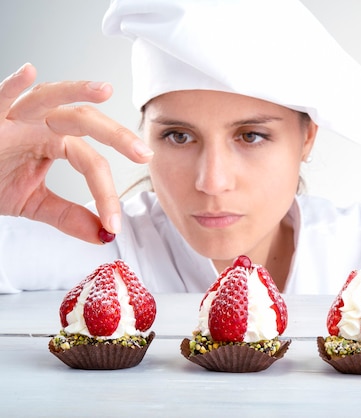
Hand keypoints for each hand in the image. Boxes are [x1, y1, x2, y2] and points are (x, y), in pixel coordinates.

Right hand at [0, 63, 152, 243]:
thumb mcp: (35, 203)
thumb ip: (68, 216)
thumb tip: (102, 235)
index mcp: (58, 142)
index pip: (91, 162)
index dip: (106, 193)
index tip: (114, 225)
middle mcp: (43, 124)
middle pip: (85, 122)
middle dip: (116, 136)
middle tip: (142, 153)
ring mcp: (17, 115)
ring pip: (51, 98)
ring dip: (77, 91)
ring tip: (105, 90)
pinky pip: (1, 95)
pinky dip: (13, 84)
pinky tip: (30, 73)